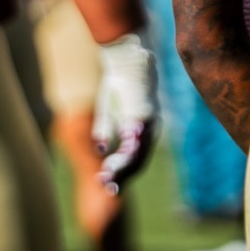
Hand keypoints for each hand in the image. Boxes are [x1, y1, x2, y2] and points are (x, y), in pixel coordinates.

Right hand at [93, 32, 160, 189]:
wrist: (128, 61)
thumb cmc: (118, 85)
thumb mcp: (109, 112)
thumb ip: (106, 131)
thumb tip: (100, 149)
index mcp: (143, 131)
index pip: (135, 159)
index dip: (121, 173)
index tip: (107, 184)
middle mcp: (150, 130)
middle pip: (138, 161)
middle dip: (121, 176)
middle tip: (106, 189)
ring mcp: (148, 124)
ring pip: (136, 155)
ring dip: (120, 170)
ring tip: (104, 180)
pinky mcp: (142, 116)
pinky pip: (134, 141)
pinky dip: (124, 155)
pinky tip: (112, 164)